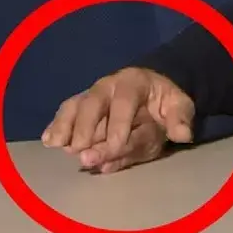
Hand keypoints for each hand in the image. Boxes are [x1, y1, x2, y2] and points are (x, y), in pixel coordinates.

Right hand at [42, 67, 195, 171]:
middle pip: (92, 102)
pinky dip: (57, 126)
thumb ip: (181, 119)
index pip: (124, 102)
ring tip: (57, 144)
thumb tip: (183, 134)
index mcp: (134, 82)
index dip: (118, 124)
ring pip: (75, 106)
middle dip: (85, 126)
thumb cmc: (165, 99)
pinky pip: (67, 112)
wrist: (154, 86)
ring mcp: (92, 95)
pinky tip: (49, 141)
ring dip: (65, 125)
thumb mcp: (180, 105)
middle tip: (80, 150)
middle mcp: (108, 86)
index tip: (114, 146)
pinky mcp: (82, 106)